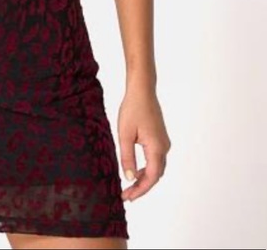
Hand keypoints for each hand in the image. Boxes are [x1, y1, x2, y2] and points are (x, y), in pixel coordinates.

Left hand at [117, 88, 170, 202]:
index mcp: (157, 148)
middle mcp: (164, 147)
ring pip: (156, 168)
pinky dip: (146, 168)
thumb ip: (127, 157)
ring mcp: (164, 142)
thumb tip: (129, 178)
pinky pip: (155, 159)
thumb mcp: (125, 134)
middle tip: (126, 195)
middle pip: (155, 175)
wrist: (142, 91)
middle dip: (142, 187)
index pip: (150, 177)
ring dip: (144, 178)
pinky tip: (135, 170)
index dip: (140, 190)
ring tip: (129, 186)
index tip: (127, 197)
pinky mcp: (160, 138)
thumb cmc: (132, 109)